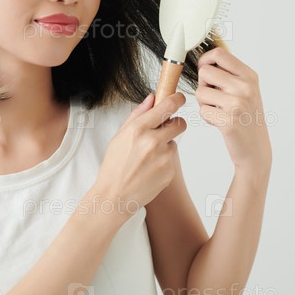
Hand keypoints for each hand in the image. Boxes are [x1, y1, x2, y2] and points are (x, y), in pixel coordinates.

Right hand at [94, 92, 186, 214]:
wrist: (115, 196)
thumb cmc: (114, 166)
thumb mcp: (119, 136)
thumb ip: (137, 115)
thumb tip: (152, 98)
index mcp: (138, 129)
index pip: (166, 107)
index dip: (176, 100)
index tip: (179, 98)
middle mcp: (153, 141)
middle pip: (179, 124)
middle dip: (174, 125)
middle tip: (164, 131)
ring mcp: (163, 157)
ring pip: (173, 143)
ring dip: (165, 147)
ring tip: (147, 158)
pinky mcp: (170, 171)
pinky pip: (171, 160)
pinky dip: (163, 162)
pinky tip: (149, 169)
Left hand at [196, 47, 272, 171]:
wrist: (256, 148)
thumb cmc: (247, 117)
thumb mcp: (246, 89)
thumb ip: (229, 73)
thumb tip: (203, 58)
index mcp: (249, 76)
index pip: (219, 54)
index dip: (205, 59)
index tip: (204, 69)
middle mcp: (245, 87)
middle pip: (205, 72)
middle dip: (203, 85)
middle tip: (214, 97)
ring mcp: (237, 104)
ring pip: (200, 92)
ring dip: (204, 103)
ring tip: (218, 111)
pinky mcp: (228, 121)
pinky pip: (202, 111)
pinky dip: (207, 117)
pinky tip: (220, 122)